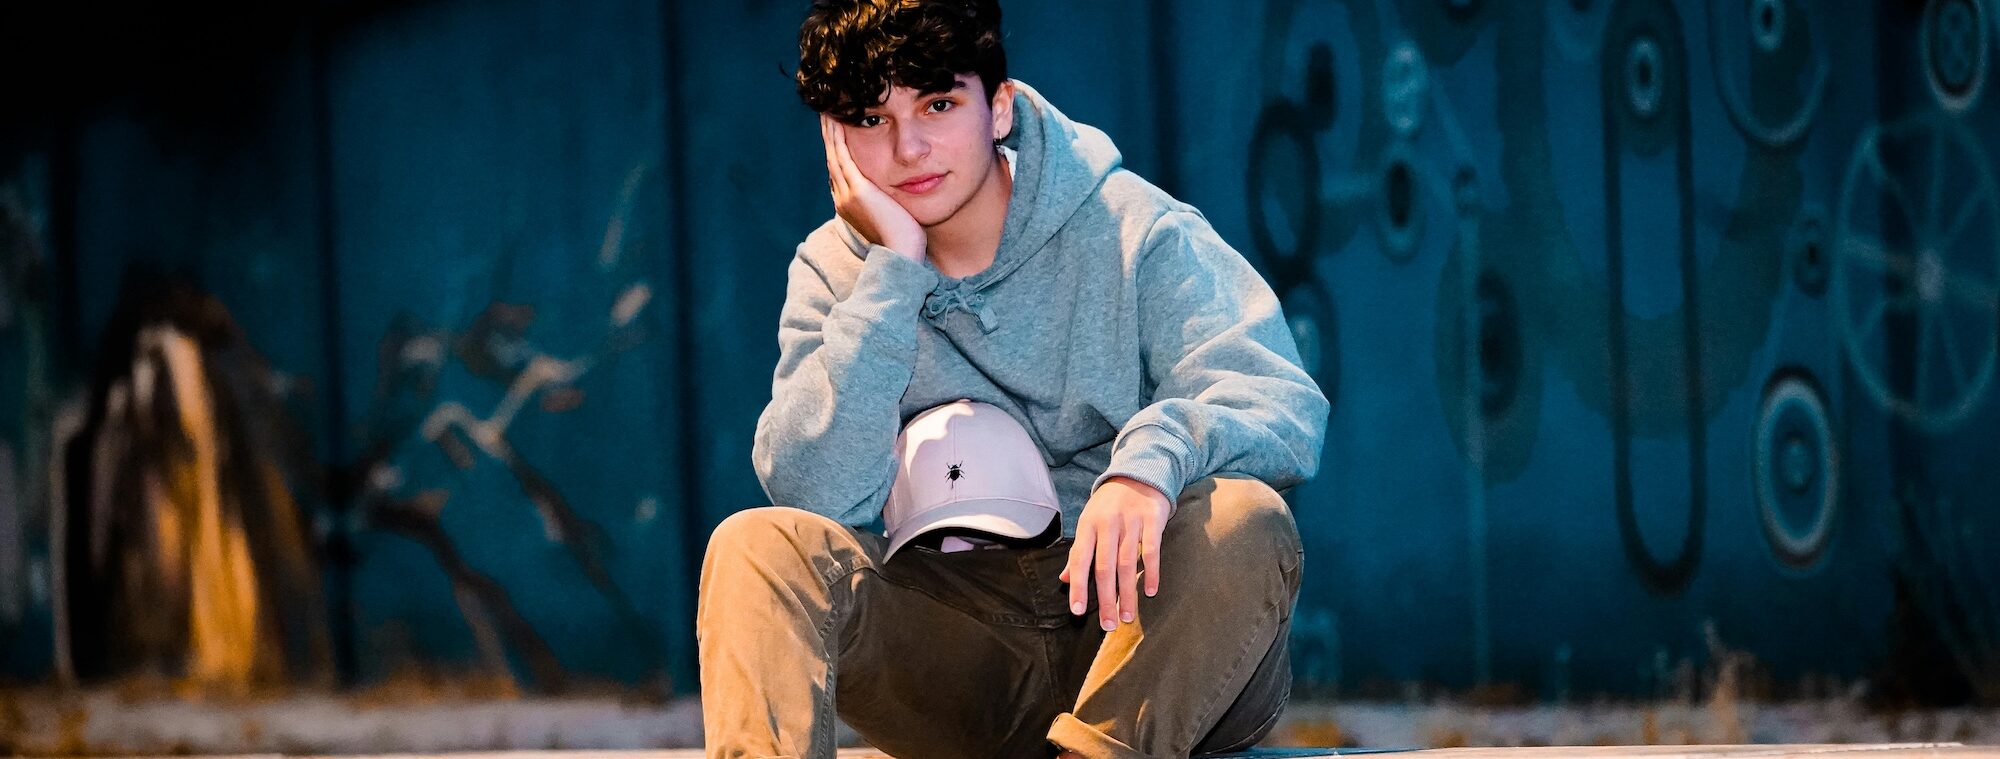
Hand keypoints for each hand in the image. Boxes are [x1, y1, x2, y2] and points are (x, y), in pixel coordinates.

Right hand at [821, 115, 925, 260]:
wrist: (901, 254)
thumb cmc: (905, 239)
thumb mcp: (893, 215)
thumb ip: (889, 201)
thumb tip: (897, 192)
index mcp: (849, 204)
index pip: (840, 170)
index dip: (837, 150)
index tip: (837, 133)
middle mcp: (842, 197)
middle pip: (832, 159)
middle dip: (829, 136)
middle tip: (826, 114)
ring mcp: (847, 193)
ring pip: (834, 154)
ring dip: (830, 131)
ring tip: (828, 111)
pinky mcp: (857, 189)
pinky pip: (842, 155)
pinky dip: (837, 136)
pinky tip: (836, 120)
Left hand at [1060, 476, 1172, 630]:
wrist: (1140, 473)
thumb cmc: (1110, 504)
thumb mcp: (1089, 521)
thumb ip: (1079, 551)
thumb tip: (1063, 579)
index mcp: (1088, 525)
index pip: (1080, 560)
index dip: (1078, 586)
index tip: (1078, 611)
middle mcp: (1107, 523)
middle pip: (1105, 567)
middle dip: (1105, 599)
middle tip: (1109, 624)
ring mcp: (1131, 521)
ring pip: (1127, 564)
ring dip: (1128, 593)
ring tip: (1127, 616)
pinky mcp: (1153, 520)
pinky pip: (1152, 551)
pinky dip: (1151, 573)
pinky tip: (1151, 591)